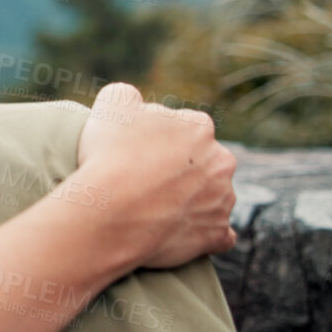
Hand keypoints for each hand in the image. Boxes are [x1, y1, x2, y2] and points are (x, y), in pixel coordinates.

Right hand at [76, 82, 236, 268]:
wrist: (111, 212)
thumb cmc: (109, 156)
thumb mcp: (111, 104)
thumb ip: (127, 95)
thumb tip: (135, 102)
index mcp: (199, 127)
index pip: (186, 128)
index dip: (161, 140)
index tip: (140, 153)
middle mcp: (220, 161)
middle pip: (205, 163)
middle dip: (184, 170)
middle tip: (149, 182)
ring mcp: (222, 200)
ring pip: (214, 197)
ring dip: (195, 202)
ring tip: (158, 211)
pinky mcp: (216, 234)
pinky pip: (220, 235)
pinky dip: (206, 235)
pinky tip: (185, 235)